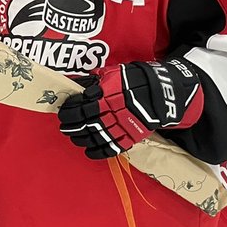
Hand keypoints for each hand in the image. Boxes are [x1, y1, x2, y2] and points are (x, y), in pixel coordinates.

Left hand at [57, 58, 203, 159]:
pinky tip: (88, 151)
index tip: (63, 112)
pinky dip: (97, 152)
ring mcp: (123, 126)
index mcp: (107, 95)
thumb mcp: (113, 73)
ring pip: (95, 137)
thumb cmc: (135, 80)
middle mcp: (113, 112)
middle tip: (65, 126)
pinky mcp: (131, 137)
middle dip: (71, 126)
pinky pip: (111, 148)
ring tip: (74, 137)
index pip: (80, 107)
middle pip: (85, 124)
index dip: (69, 111)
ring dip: (80, 139)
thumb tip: (75, 85)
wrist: (163, 92)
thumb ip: (94, 81)